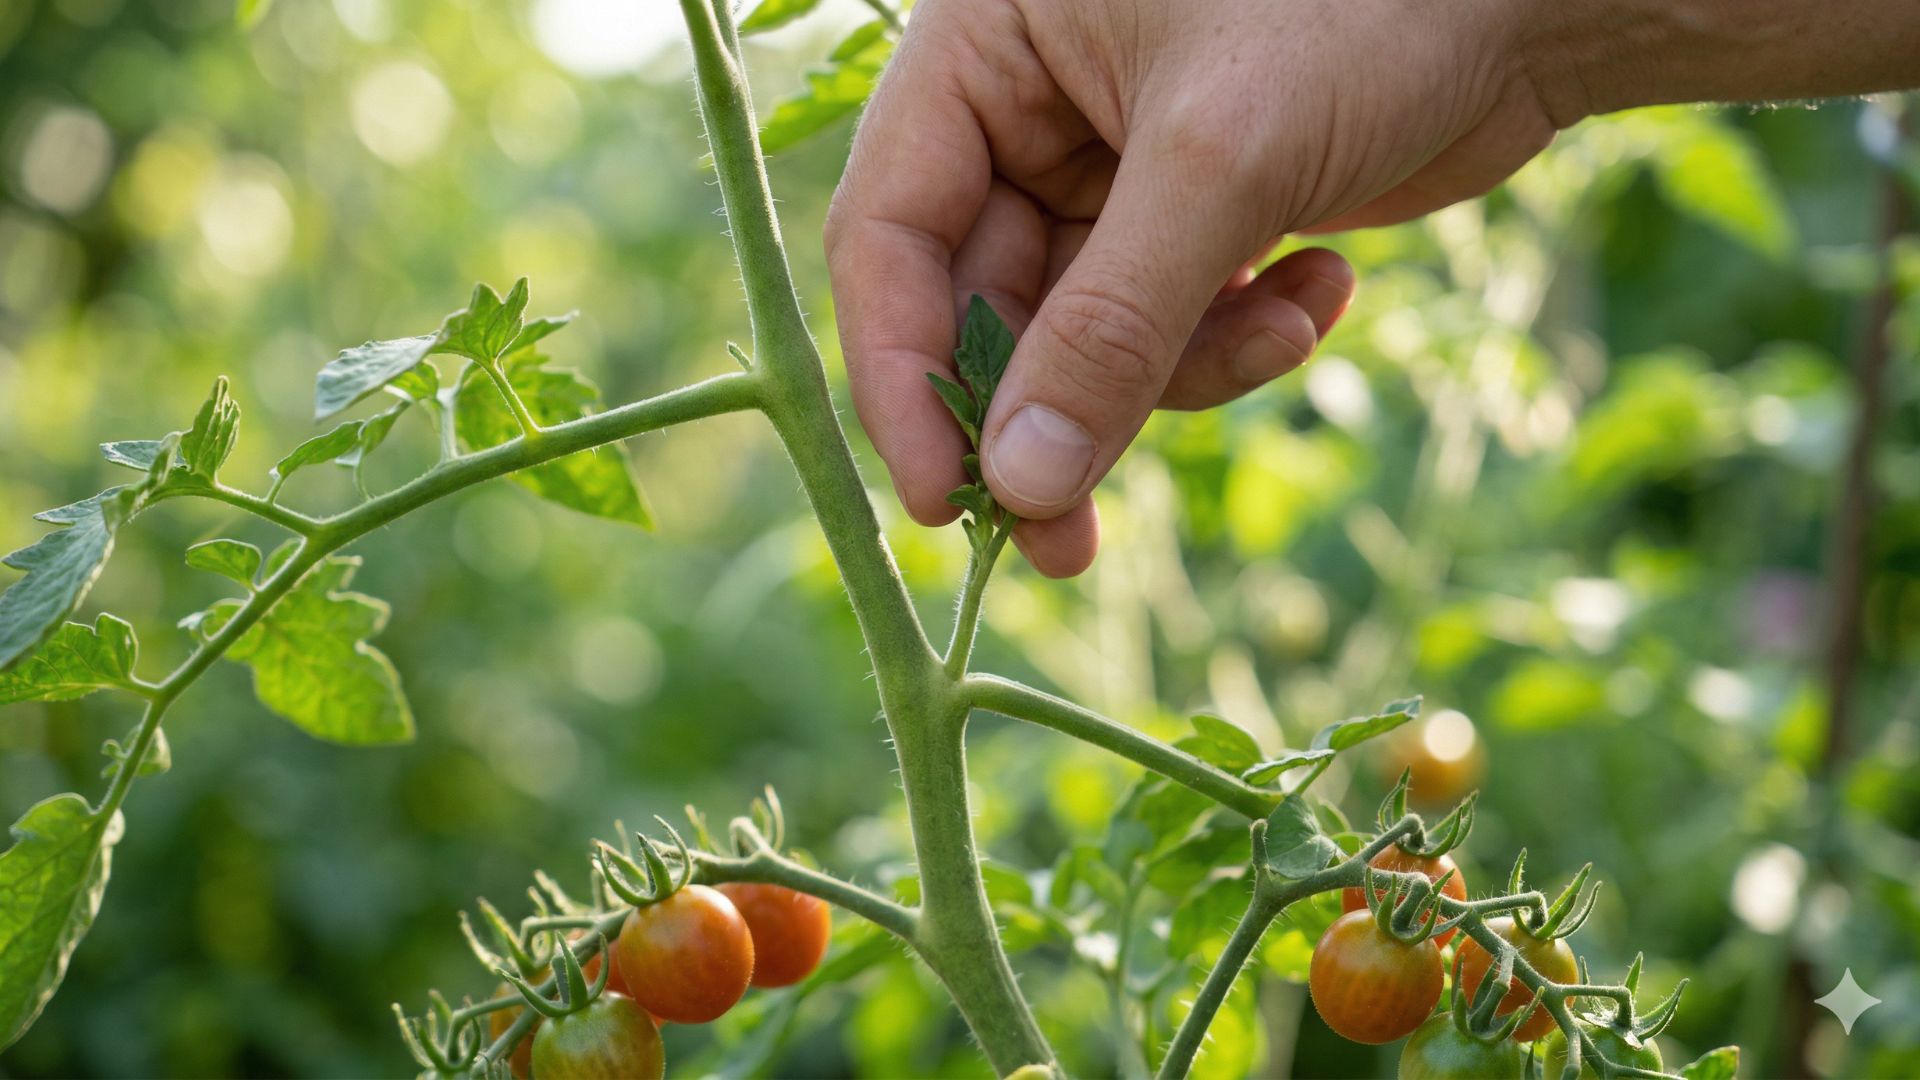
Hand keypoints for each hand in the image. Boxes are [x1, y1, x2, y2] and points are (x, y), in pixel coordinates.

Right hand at [825, 0, 1556, 575]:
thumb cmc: (1368, 8)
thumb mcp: (1220, 163)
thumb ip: (1109, 327)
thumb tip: (1019, 486)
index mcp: (984, 47)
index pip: (887, 232)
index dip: (903, 375)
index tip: (947, 500)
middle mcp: (1029, 107)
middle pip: (983, 304)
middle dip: (1050, 414)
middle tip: (1068, 544)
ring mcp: (1109, 166)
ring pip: (1086, 337)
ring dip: (1177, 372)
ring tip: (1277, 336)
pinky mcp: (1193, 214)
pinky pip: (1169, 326)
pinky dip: (1239, 336)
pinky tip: (1323, 289)